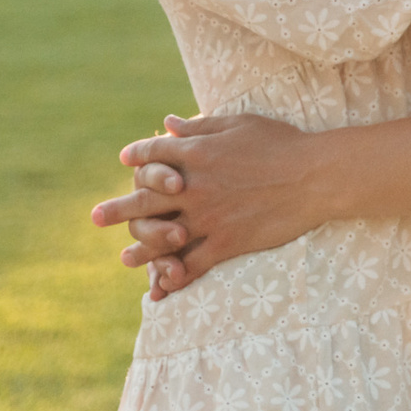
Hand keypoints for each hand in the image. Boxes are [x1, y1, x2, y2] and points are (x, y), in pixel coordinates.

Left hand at [89, 113, 324, 298]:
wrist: (314, 176)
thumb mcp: (239, 124)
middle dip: (118, 209)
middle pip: (145, 198)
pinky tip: (164, 287)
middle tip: (95, 218)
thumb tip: (169, 123)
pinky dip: (176, 278)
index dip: (137, 156)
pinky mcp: (225, 242)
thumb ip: (200, 127)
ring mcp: (207, 217)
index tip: (127, 161)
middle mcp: (194, 186)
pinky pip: (192, 265)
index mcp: (196, 153)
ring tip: (125, 259)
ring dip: (140, 250)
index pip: (153, 154)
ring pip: (162, 238)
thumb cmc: (282, 144)